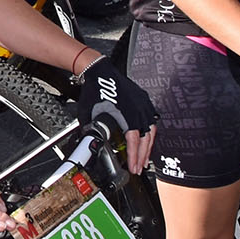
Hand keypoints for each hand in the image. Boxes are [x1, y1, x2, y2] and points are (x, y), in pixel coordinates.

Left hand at [74, 58, 158, 173]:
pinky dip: (149, 133)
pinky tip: (146, 141)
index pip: (133, 140)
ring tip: (143, 159)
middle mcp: (138, 108)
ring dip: (147, 147)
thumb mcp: (89, 112)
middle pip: (145, 139)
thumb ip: (93, 128)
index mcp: (126, 113)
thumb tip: (93, 142)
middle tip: (139, 168)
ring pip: (150, 131)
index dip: (135, 156)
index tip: (134, 167)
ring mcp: (143, 103)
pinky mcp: (143, 100)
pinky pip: (150, 120)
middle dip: (143, 156)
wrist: (99, 70)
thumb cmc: (94, 89)